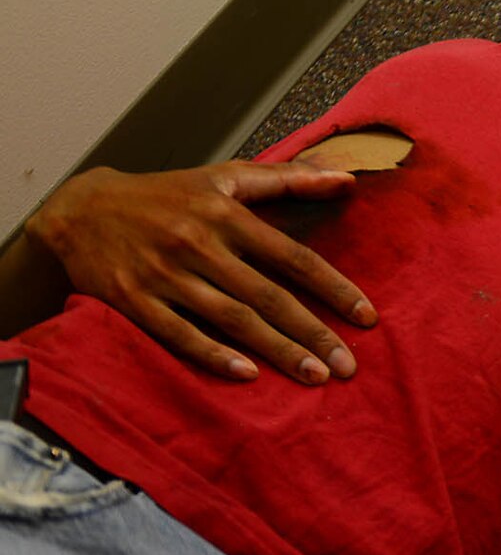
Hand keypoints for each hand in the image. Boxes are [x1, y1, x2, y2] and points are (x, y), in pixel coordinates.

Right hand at [25, 163, 375, 382]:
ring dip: (275, 351)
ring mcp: (164, 275)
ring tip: (314, 377)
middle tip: (348, 366)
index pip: (292, 256)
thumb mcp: (224, 178)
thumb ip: (288, 179)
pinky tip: (248, 375)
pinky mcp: (133, 300)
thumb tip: (347, 178)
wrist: (80, 210)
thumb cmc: (165, 195)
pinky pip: (178, 333)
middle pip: (267, 296)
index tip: (366, 317)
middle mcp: (198, 245)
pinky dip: (212, 354)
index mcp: (225, 215)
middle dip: (312, 333)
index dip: (333, 287)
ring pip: (230, 318)